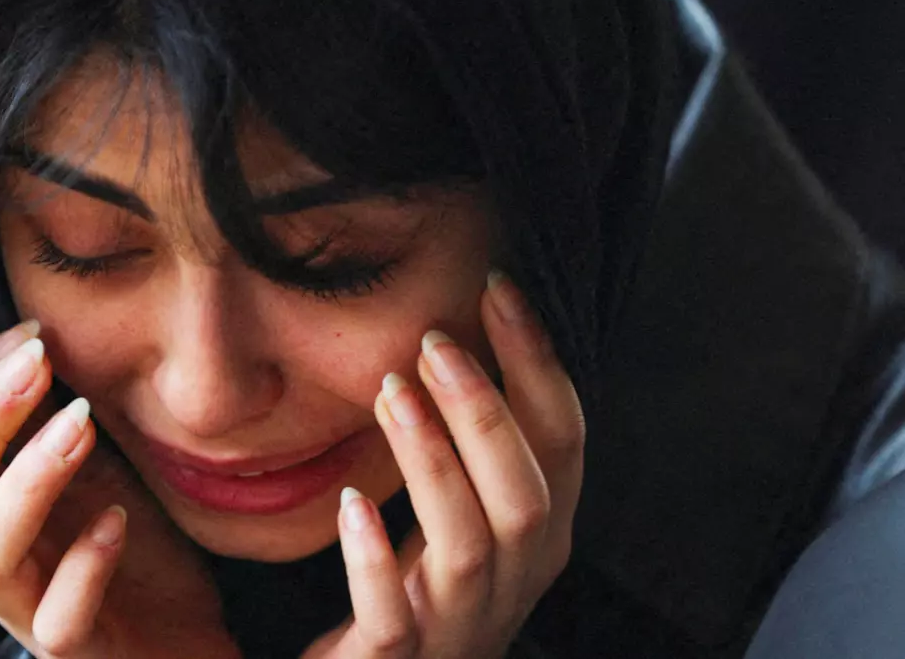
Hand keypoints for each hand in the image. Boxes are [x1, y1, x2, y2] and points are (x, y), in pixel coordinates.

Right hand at [0, 321, 239, 658]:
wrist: (177, 633)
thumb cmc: (123, 540)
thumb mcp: (87, 463)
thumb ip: (51, 415)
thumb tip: (41, 337)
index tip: (31, 335)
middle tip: (40, 364)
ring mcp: (25, 609)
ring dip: (25, 481)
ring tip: (79, 425)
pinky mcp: (74, 650)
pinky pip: (57, 622)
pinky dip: (83, 566)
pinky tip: (117, 518)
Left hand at [303, 271, 584, 658]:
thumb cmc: (424, 583)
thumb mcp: (464, 510)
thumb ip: (475, 446)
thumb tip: (460, 334)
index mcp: (541, 536)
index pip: (563, 441)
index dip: (537, 362)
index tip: (497, 288)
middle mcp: (516, 581)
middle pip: (527, 493)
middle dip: (486, 410)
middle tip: (433, 343)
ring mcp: (461, 626)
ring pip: (469, 545)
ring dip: (434, 461)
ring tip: (391, 393)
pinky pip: (394, 620)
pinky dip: (374, 560)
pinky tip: (350, 504)